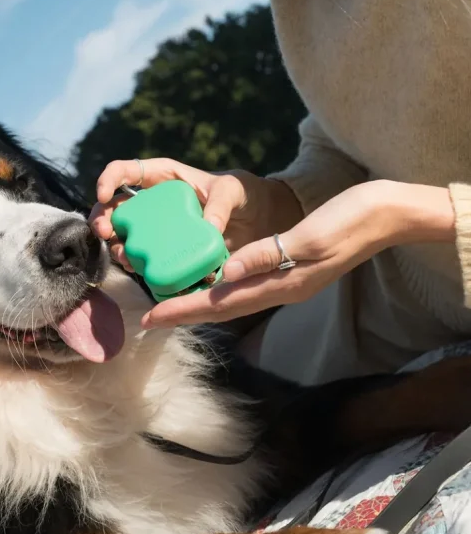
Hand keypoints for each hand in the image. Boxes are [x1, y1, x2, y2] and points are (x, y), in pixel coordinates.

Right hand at [89, 157, 302, 268]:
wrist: (261, 222)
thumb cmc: (245, 195)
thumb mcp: (234, 190)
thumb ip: (221, 202)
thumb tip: (208, 227)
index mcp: (164, 178)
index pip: (126, 170)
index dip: (109, 179)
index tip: (105, 194)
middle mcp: (155, 203)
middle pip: (116, 207)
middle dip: (103, 218)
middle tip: (104, 232)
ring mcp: (159, 229)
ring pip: (125, 235)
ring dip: (116, 245)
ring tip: (124, 255)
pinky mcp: (168, 251)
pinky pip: (145, 258)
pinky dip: (138, 264)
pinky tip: (139, 269)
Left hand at [139, 180, 455, 328]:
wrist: (384, 215)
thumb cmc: (350, 219)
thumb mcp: (310, 236)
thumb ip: (268, 254)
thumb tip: (227, 272)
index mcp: (283, 282)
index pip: (223, 302)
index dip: (185, 309)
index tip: (152, 317)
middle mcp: (281, 288)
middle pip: (223, 306)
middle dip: (185, 312)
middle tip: (149, 318)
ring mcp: (287, 281)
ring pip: (233, 298)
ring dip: (201, 303)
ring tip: (170, 303)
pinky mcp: (290, 269)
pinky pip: (247, 285)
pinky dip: (222, 288)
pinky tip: (210, 282)